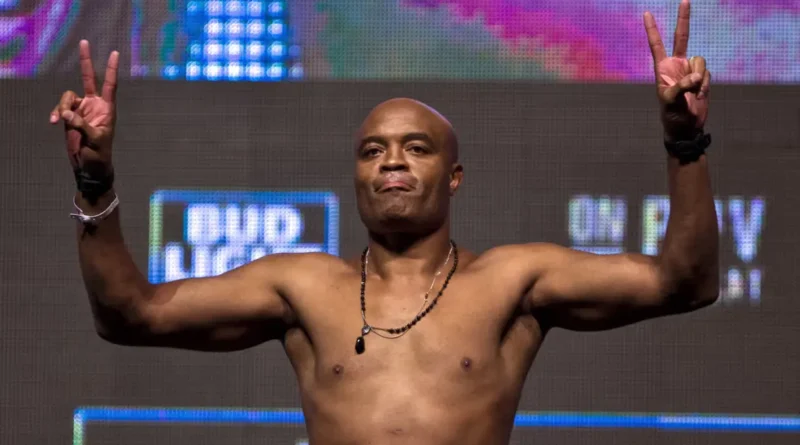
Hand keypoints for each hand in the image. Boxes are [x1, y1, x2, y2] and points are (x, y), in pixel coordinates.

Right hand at [50, 40, 118, 178]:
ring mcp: (81, 109)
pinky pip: (60, 108)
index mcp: (107, 109)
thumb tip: (67, 113)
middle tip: (85, 42)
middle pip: (89, 78)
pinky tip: (55, 122)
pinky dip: (57, 113)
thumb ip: (81, 125)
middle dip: (86, 61)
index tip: (115, 53)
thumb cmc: (99, 154)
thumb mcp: (95, 140)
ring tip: (61, 121)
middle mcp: (94, 105)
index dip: (112, 69)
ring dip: (62, 106)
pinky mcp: (69, 116)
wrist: (89, 166)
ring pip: (67, 96)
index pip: (110, 84)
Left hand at [644, 0, 709, 140]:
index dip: (652, 30)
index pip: (656, 44)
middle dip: (683, 19)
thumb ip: (681, 87)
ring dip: (698, 78)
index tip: (646, 13)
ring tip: (691, 94)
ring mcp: (690, 70)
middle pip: (682, 37)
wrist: (686, 127)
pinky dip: (704, 84)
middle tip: (685, 0)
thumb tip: (695, 77)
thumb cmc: (672, 116)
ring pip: (700, 61)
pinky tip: (698, 95)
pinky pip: (707, 73)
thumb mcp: (671, 102)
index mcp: (662, 69)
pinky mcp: (702, 77)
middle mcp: (676, 65)